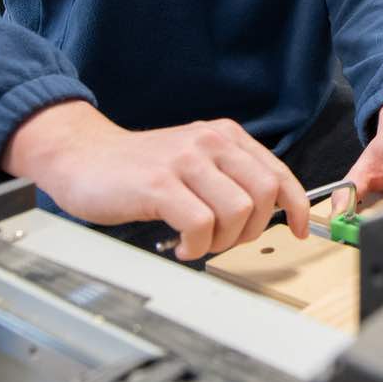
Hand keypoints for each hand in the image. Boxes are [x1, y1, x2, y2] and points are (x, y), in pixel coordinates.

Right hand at [5, 101, 309, 258]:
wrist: (82, 157)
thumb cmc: (138, 168)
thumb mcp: (194, 161)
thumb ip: (228, 177)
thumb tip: (268, 212)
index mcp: (224, 136)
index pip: (278, 172)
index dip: (296, 205)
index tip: (300, 229)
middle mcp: (210, 142)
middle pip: (265, 193)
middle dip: (253, 229)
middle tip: (226, 240)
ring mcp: (185, 161)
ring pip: (238, 211)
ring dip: (222, 241)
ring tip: (198, 243)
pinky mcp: (159, 184)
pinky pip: (201, 224)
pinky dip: (197, 245)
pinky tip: (181, 245)